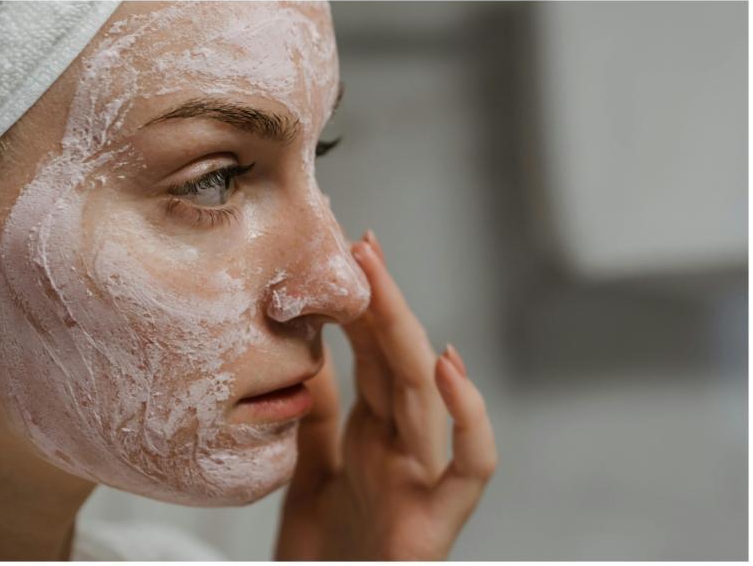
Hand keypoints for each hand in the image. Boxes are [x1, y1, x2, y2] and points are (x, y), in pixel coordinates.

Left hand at [275, 230, 497, 560]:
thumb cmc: (324, 556)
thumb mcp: (309, 473)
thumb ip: (318, 419)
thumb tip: (310, 358)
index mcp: (374, 434)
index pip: (374, 355)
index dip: (363, 306)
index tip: (346, 254)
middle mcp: (402, 447)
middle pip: (397, 361)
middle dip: (382, 302)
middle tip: (360, 247)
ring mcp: (422, 478)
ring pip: (426, 395)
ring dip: (406, 333)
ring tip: (379, 281)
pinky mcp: (437, 519)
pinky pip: (472, 465)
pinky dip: (468, 416)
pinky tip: (446, 366)